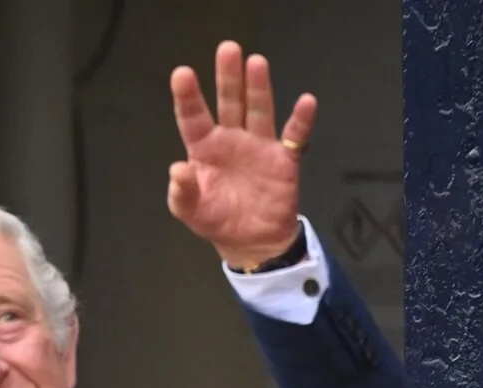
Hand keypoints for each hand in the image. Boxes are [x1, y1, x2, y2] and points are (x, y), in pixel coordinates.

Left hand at [168, 40, 317, 268]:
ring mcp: (259, 147)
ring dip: (258, 88)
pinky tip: (306, 102)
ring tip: (256, 63)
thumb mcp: (190, 211)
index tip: (182, 73)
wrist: (251, 243)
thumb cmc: (216, 220)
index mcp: (205, 149)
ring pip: (259, 111)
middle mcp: (232, 140)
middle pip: (229, 103)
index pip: (193, 118)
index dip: (188, 97)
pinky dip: (301, 121)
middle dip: (228, 78)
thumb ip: (182, 192)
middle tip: (227, 49)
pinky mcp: (283, 160)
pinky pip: (294, 137)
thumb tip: (176, 169)